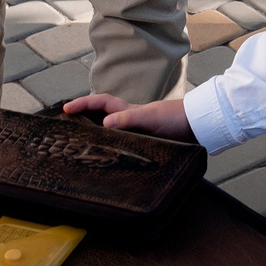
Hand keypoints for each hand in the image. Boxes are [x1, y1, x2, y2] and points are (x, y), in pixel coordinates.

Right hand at [64, 93, 196, 141]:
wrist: (200, 126)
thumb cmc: (177, 117)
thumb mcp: (150, 118)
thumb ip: (129, 119)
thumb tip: (105, 123)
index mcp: (129, 110)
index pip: (101, 103)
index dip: (83, 104)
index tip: (65, 108)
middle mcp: (131, 120)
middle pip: (103, 116)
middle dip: (85, 118)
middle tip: (66, 127)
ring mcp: (139, 132)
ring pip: (112, 132)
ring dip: (98, 136)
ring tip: (82, 147)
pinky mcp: (147, 143)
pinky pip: (124, 144)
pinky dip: (114, 149)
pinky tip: (111, 162)